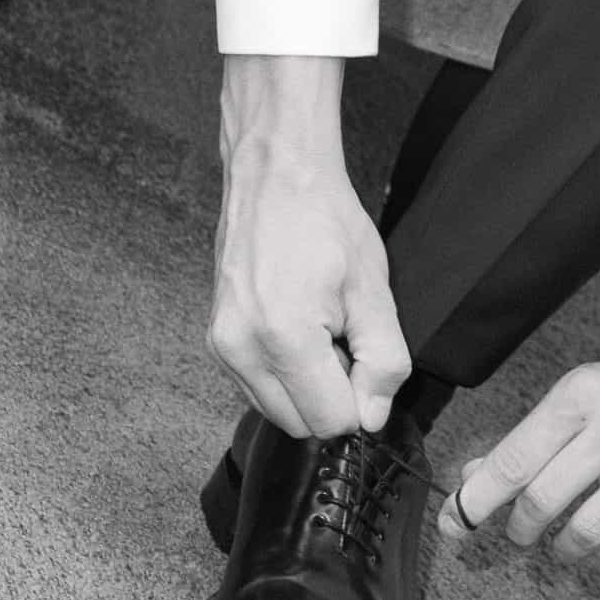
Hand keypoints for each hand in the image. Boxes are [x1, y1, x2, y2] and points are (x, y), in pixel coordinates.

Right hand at [207, 56, 410, 436]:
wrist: (275, 174)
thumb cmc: (324, 220)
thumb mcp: (375, 292)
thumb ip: (383, 363)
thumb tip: (372, 417)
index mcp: (284, 340)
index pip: (331, 422)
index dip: (360, 402)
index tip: (365, 362)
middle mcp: (241, 349)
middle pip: (300, 426)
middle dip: (331, 398)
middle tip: (343, 342)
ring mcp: (222, 346)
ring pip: (277, 411)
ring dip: (307, 388)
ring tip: (321, 331)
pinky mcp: (216, 340)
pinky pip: (258, 387)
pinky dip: (285, 374)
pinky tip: (298, 329)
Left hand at [436, 340, 599, 562]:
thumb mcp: (574, 397)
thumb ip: (524, 442)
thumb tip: (472, 484)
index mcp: (580, 397)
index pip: (514, 461)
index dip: (476, 502)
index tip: (454, 525)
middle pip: (544, 502)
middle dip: (520, 528)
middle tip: (521, 530)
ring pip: (588, 533)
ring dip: (563, 548)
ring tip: (563, 541)